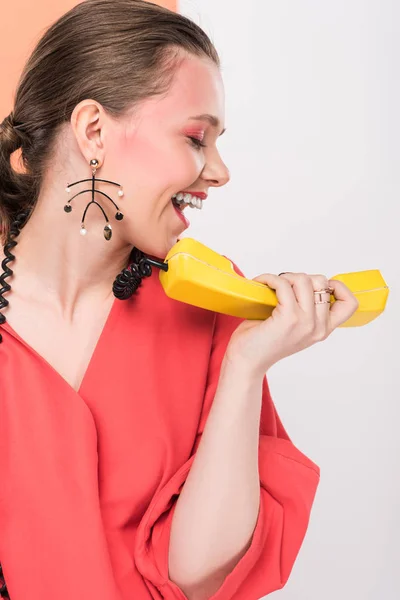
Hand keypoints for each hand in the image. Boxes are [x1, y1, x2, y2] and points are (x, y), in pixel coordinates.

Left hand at [225, 272, 358, 376]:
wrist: (247, 361)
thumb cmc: (264, 341)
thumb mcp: (295, 326)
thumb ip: (306, 309)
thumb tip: (303, 279)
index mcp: (323, 329)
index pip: (350, 303)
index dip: (337, 287)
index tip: (314, 286)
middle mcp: (318, 327)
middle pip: (322, 282)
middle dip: (300, 278)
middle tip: (282, 286)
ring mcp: (305, 322)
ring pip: (304, 280)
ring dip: (285, 277)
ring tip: (271, 285)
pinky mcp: (288, 318)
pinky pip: (283, 285)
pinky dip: (270, 279)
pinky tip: (261, 283)